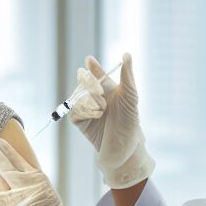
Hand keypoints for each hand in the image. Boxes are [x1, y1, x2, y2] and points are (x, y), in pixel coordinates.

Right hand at [68, 52, 154, 187]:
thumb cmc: (131, 124)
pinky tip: (94, 115)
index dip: (93, 68)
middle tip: (98, 90)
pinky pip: (73, 110)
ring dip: (88, 100)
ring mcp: (87, 110)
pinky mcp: (80, 122)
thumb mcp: (131, 98)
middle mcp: (98, 99)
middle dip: (88, 83)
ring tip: (101, 109)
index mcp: (110, 91)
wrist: (123, 150)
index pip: (98, 75)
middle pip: (84, 82)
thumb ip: (127, 76)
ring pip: (77, 95)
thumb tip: (127, 54)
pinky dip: (82, 110)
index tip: (89, 61)